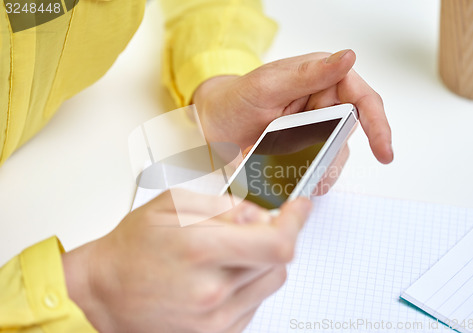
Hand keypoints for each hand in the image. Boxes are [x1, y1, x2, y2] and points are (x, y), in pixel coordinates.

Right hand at [62, 190, 311, 332]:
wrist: (104, 294)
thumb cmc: (131, 249)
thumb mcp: (171, 206)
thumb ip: (222, 204)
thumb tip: (259, 214)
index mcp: (200, 249)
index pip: (276, 243)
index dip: (296, 222)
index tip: (299, 209)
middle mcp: (211, 290)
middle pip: (278, 262)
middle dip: (271, 237)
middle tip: (248, 228)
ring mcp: (215, 318)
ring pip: (269, 283)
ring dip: (260, 262)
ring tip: (226, 253)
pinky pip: (253, 303)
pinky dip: (247, 284)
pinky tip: (217, 276)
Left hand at [193, 50, 392, 164]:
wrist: (213, 125)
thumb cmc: (235, 99)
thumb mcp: (267, 86)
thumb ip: (308, 75)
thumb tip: (347, 57)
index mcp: (321, 76)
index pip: (361, 99)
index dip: (377, 124)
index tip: (383, 150)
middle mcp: (323, 100)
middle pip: (350, 133)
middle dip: (335, 153)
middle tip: (317, 169)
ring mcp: (314, 125)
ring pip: (336, 152)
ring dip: (321, 167)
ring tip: (299, 175)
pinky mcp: (304, 145)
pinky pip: (319, 163)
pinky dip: (310, 174)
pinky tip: (297, 178)